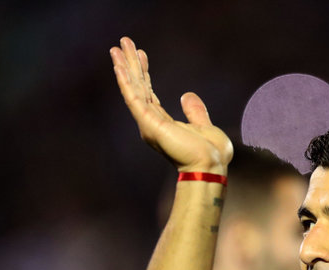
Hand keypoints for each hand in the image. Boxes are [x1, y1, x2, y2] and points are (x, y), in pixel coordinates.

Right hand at [110, 37, 232, 173]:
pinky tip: (119, 66)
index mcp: (164, 124)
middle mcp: (152, 123)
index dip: (144, 73)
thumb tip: (187, 96)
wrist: (210, 167)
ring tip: (116, 47)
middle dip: (131, 64)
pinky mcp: (149, 124)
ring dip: (125, 67)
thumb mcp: (205, 126)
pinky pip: (134, 99)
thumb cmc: (211, 155)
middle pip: (138, 88)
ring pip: (133, 90)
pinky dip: (126, 82)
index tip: (141, 54)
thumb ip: (195, 112)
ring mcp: (149, 123)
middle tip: (124, 42)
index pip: (149, 94)